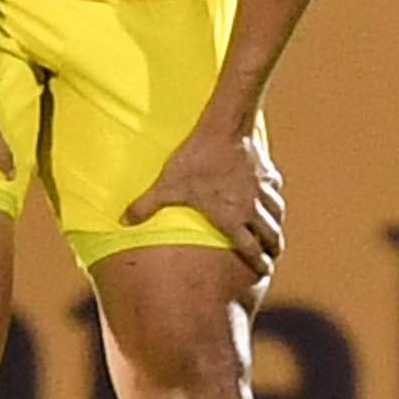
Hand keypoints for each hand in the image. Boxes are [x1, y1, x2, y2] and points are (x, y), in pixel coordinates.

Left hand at [123, 116, 283, 278]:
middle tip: (270, 256)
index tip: (263, 271)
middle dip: (272, 249)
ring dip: (275, 227)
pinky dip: (274, 199)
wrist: (224, 128)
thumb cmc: (196, 159)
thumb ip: (145, 205)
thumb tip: (121, 222)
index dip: (259, 264)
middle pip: (271, 237)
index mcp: (232, 219)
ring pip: (277, 216)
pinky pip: (276, 192)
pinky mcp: (267, 174)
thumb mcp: (167, 185)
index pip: (252, 250)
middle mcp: (252, 209)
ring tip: (273, 234)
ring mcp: (262, 191)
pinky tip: (269, 198)